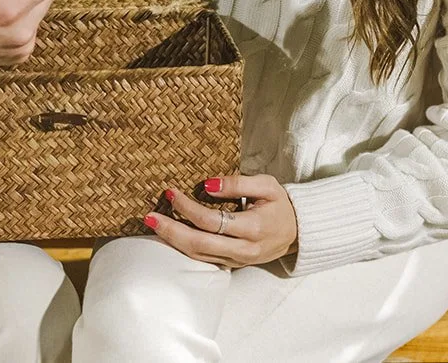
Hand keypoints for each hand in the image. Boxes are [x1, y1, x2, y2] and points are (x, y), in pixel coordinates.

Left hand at [144, 174, 298, 269]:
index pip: (212, 221)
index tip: (170, 192)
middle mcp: (243, 249)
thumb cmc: (281, 204)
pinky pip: (204, 259)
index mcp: (253, 228)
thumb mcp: (267, 185)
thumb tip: (207, 185)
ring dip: (173, 241)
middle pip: (199, 244)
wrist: (299, 231)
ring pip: (199, 256)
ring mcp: (237, 260)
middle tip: (148, 217)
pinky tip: (169, 236)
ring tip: (152, 225)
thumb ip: (238, 183)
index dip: (188, 208)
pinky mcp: (232, 264)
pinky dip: (184, 248)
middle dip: (171, 230)